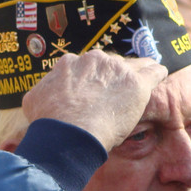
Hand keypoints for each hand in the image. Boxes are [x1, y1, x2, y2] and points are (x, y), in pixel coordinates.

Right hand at [22, 51, 167, 150]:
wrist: (69, 131)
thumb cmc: (49, 120)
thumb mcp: (33, 102)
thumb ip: (40, 93)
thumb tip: (39, 97)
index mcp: (70, 63)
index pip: (86, 66)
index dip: (90, 79)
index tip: (92, 92)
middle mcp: (94, 60)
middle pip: (109, 64)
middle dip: (112, 77)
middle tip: (113, 95)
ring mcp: (117, 69)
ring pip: (133, 65)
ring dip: (135, 74)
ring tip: (139, 85)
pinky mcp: (137, 82)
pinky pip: (154, 71)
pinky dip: (156, 74)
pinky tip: (158, 77)